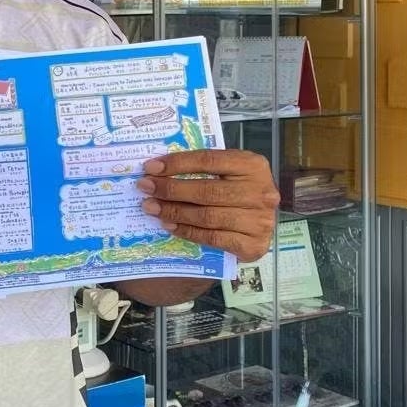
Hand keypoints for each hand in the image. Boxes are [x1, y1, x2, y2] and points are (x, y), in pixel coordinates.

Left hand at [135, 149, 277, 261]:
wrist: (261, 225)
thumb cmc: (238, 191)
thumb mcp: (228, 172)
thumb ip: (203, 168)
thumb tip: (158, 169)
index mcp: (253, 165)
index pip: (209, 160)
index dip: (177, 163)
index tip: (150, 167)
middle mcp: (261, 192)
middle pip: (207, 190)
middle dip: (170, 189)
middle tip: (145, 188)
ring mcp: (260, 221)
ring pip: (207, 216)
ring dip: (174, 212)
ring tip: (152, 208)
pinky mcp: (253, 245)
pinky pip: (212, 238)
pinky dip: (187, 232)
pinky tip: (170, 226)